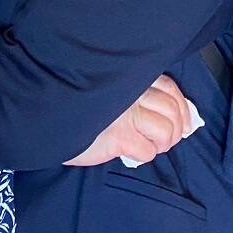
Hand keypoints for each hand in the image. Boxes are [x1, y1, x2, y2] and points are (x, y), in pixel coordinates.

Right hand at [64, 76, 193, 166]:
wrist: (48, 117)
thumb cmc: (77, 104)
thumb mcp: (108, 89)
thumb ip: (133, 91)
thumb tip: (169, 111)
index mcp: (130, 77)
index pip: (170, 89)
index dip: (182, 108)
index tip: (184, 122)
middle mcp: (130, 93)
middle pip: (173, 112)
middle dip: (176, 130)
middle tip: (164, 139)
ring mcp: (125, 115)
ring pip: (167, 132)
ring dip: (162, 144)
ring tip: (148, 144)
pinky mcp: (118, 137)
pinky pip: (148, 151)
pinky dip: (144, 154)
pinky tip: (131, 150)